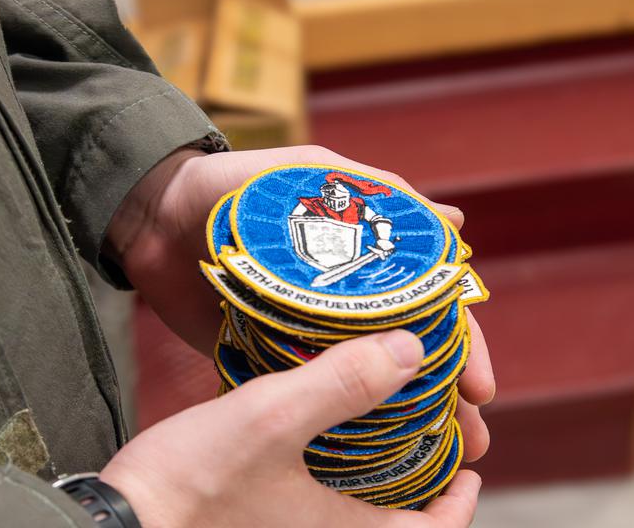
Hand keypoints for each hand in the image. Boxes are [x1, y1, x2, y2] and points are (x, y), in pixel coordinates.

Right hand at [100, 330, 481, 526]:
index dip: (459, 504)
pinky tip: (310, 435)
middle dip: (419, 483)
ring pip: (352, 511)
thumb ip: (342, 384)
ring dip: (374, 476)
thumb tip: (410, 351)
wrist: (114, 524)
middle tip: (425, 439)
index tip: (470, 469)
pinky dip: (328, 472)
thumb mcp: (273, 420)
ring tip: (375, 428)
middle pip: (394, 522)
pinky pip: (311, 503)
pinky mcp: (253, 521)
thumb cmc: (192, 486)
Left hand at [106, 145, 493, 462]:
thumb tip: (457, 219)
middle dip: (443, 398)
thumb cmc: (239, 185)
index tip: (480, 385)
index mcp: (365, 264)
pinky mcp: (262, 358)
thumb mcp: (313, 173)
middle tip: (471, 438)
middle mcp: (343, 305)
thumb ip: (377, 191)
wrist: (153, 214)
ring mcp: (304, 336)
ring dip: (401, 422)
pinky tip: (359, 461)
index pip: (428, 309)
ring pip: (362, 387)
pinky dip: (331, 427)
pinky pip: (301, 397)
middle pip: (405, 357)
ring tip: (431, 459)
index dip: (462, 345)